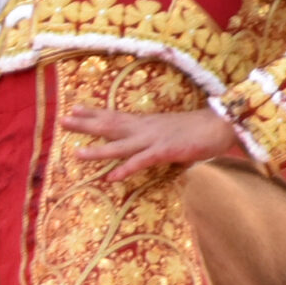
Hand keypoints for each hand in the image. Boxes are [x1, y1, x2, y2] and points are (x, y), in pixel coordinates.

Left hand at [61, 105, 239, 182]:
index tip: (74, 108)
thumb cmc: (198, 130)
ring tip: (77, 153)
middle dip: (86, 123)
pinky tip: (111, 177)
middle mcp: (146, 128)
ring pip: (120, 145)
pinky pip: (141, 161)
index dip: (94, 112)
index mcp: (146, 122)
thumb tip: (143, 144)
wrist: (222, 124)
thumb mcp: (170, 130)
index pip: (115, 115)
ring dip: (98, 150)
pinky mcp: (165, 151)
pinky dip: (125, 169)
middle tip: (62, 119)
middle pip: (110, 125)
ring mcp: (154, 139)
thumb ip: (154, 137)